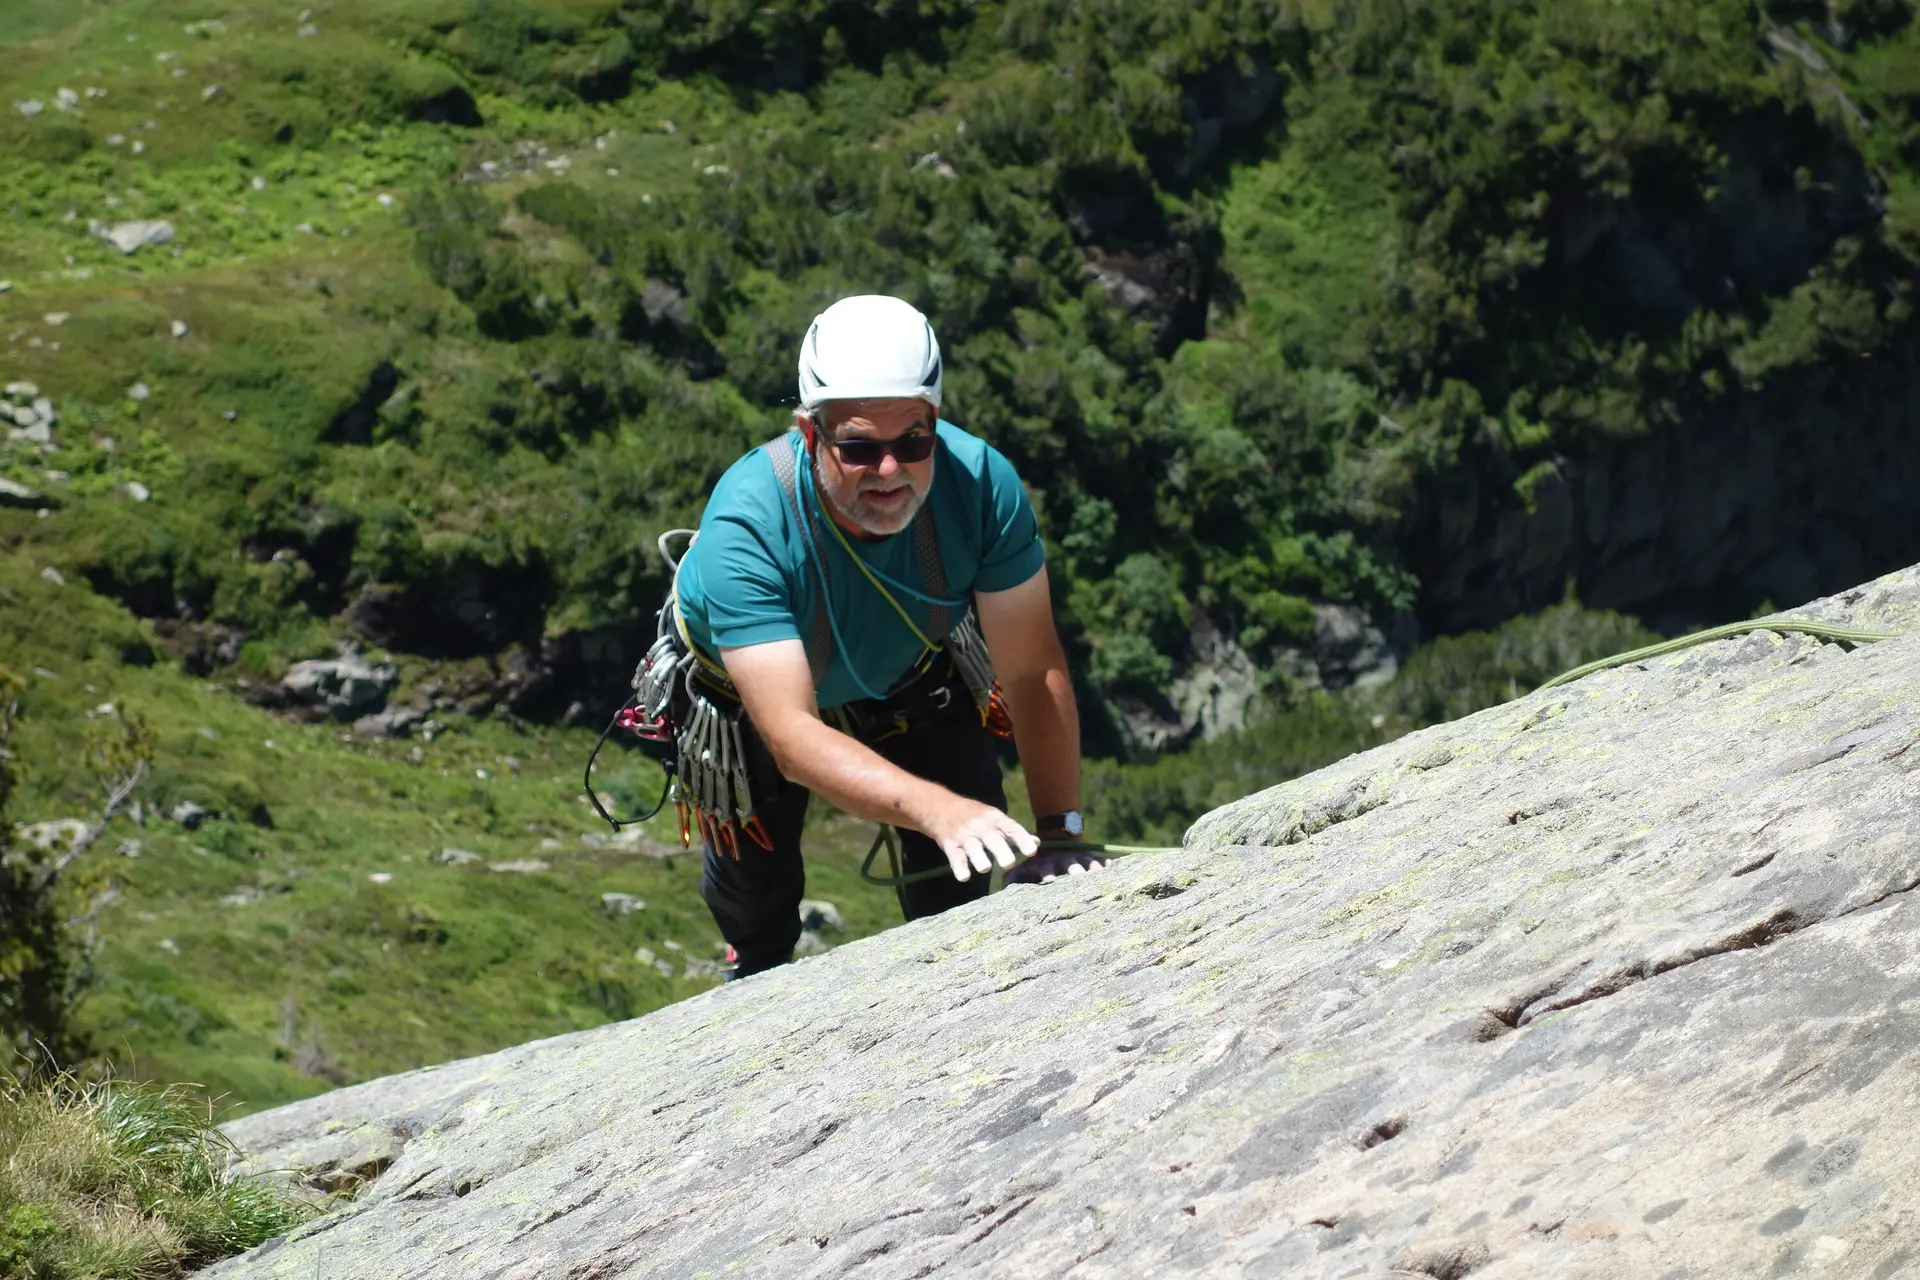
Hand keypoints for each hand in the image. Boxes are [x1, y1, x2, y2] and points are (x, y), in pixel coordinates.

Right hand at [922, 796, 1037, 881]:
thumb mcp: (995, 818)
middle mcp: (981, 826)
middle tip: (1009, 864)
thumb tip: (1037, 843)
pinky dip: (959, 867)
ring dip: (979, 858)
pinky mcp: (950, 845)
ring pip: (973, 848)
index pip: (1011, 828)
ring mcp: (965, 836)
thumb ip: (1014, 832)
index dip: (1021, 839)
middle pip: (992, 839)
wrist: (941, 808)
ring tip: (986, 868)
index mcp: (995, 819)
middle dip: (1001, 850)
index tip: (1032, 852)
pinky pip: (955, 857)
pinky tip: (964, 877)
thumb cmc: (974, 815)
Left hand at [1003, 846, 1110, 885]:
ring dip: (1093, 869)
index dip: (1048, 874)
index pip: (1047, 869)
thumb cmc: (1037, 863)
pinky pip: (1102, 860)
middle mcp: (1064, 860)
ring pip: (1088, 863)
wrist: (1056, 840)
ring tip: (1100, 876)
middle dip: (1075, 872)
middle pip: (1071, 866)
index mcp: (1047, 863)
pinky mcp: (1092, 857)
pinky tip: (1113, 867)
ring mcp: (1079, 858)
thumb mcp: (1024, 868)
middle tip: (1080, 879)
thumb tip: (1003, 889)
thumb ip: (1013, 878)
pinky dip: (1107, 864)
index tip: (1049, 880)